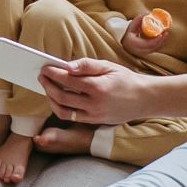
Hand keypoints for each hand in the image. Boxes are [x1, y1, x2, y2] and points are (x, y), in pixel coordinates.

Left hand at [43, 58, 157, 123]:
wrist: (144, 99)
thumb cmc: (125, 79)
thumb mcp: (109, 66)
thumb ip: (87, 65)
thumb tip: (67, 66)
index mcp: (98, 87)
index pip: (68, 80)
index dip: (53, 73)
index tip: (45, 67)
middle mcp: (95, 104)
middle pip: (62, 96)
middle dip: (48, 85)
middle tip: (42, 76)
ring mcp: (94, 115)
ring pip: (63, 110)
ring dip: (51, 99)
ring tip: (47, 87)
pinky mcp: (94, 122)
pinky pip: (71, 117)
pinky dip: (61, 108)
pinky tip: (57, 98)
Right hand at [119, 20, 171, 57]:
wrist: (123, 42)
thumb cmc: (127, 33)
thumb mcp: (131, 26)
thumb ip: (138, 20)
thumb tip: (147, 13)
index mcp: (134, 44)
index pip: (147, 44)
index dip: (156, 40)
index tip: (161, 34)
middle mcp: (139, 50)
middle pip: (153, 47)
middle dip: (161, 40)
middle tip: (166, 32)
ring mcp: (142, 53)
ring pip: (154, 49)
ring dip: (161, 42)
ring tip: (165, 34)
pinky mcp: (145, 53)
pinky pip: (154, 49)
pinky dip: (159, 44)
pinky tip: (162, 38)